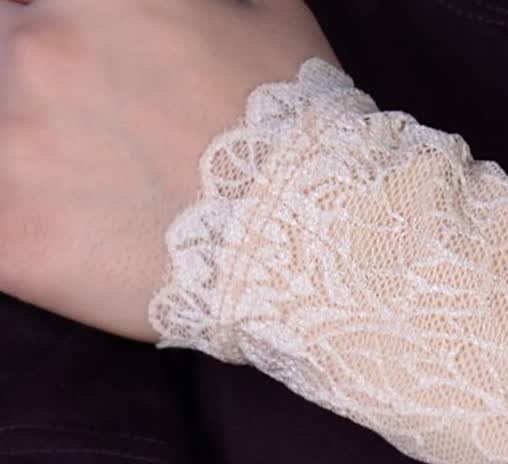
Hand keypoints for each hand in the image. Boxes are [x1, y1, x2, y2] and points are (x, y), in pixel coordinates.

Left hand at [0, 0, 339, 341]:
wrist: (326, 247)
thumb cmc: (307, 132)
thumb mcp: (272, 16)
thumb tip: (191, 7)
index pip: (30, 4)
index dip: (64, 32)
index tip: (99, 70)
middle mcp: (35, 53)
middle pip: (1, 52)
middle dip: (46, 86)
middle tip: (106, 132)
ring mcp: (12, 149)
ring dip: (32, 156)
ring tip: (99, 191)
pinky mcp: (13, 240)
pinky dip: (26, 233)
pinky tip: (75, 243)